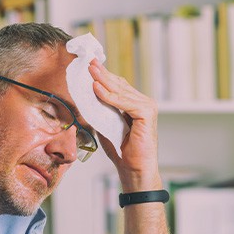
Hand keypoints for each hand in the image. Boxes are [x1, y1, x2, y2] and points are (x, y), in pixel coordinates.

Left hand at [88, 59, 161, 192]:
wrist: (134, 170)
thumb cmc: (122, 152)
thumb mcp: (106, 126)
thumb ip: (100, 112)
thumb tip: (86, 98)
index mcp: (135, 105)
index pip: (118, 86)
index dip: (104, 77)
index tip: (89, 66)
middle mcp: (144, 103)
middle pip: (120, 85)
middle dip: (103, 74)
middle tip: (89, 62)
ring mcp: (147, 107)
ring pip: (121, 91)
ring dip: (104, 81)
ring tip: (90, 71)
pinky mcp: (146, 114)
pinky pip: (125, 102)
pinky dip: (110, 96)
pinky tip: (97, 89)